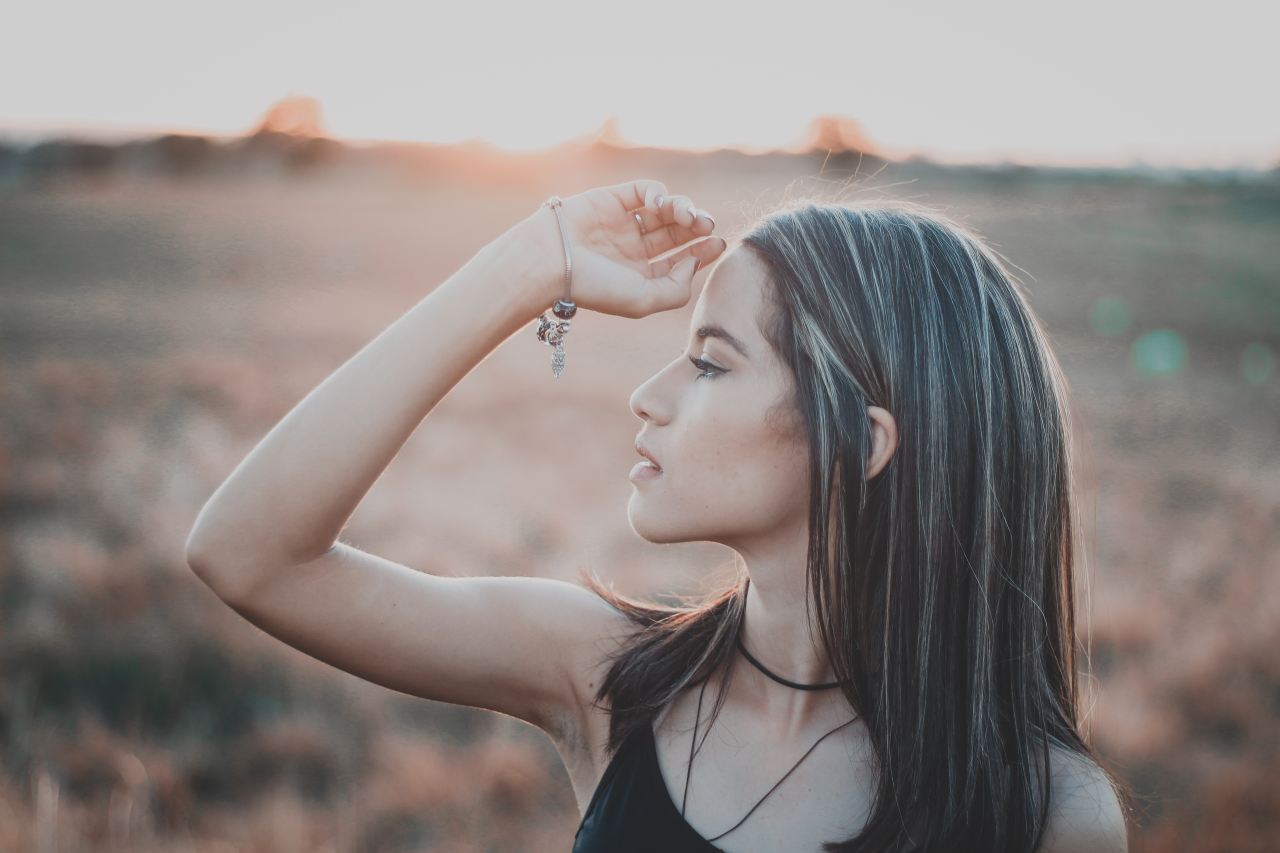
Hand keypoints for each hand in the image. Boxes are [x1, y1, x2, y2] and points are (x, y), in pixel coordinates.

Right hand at [516, 179, 727, 318]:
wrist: (550, 261)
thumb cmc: (594, 287)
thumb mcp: (644, 301)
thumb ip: (677, 289)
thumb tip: (693, 262)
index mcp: (640, 277)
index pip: (679, 261)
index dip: (702, 251)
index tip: (718, 243)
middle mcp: (633, 250)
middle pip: (676, 234)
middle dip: (697, 228)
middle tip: (708, 225)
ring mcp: (623, 223)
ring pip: (665, 210)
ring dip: (683, 209)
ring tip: (689, 216)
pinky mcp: (612, 199)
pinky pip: (645, 190)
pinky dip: (659, 193)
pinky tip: (659, 205)